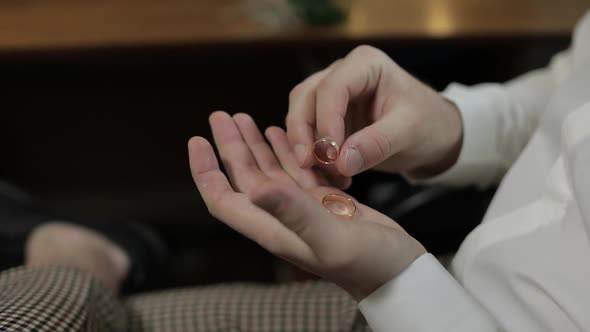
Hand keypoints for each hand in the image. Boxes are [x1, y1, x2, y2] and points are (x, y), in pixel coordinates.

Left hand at [188, 111, 425, 300]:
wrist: (399, 272)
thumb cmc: (368, 263)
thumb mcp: (331, 238)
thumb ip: (294, 213)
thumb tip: (255, 190)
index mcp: (274, 228)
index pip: (225, 199)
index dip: (206, 172)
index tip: (196, 140)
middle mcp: (282, 219)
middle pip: (243, 178)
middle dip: (229, 147)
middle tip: (220, 115)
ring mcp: (302, 210)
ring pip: (268, 172)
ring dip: (253, 145)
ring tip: (243, 118)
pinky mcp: (322, 204)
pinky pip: (295, 172)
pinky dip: (285, 151)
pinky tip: (279, 134)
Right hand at [286, 45, 462, 180]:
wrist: (434, 135)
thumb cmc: (427, 124)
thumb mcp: (409, 132)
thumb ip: (377, 144)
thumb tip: (341, 162)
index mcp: (365, 64)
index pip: (331, 89)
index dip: (325, 122)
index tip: (331, 156)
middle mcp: (341, 72)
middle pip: (304, 98)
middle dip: (304, 135)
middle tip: (310, 167)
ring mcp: (330, 93)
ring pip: (298, 114)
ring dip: (304, 146)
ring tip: (323, 175)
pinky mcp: (325, 116)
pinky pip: (305, 132)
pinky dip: (310, 154)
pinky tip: (326, 175)